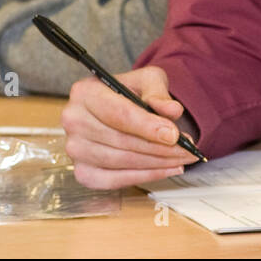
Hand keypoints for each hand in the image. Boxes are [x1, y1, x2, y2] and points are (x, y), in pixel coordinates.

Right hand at [62, 66, 197, 189]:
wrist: (118, 108)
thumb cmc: (130, 92)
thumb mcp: (147, 80)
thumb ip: (159, 93)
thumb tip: (172, 110)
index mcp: (85, 92)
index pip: (117, 113)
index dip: (147, 126)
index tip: (173, 135)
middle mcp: (73, 121)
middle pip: (120, 141)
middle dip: (158, 148)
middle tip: (187, 149)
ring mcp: (75, 149)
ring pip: (120, 162)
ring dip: (156, 164)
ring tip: (181, 159)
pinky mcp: (83, 172)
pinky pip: (115, 180)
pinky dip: (144, 177)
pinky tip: (165, 170)